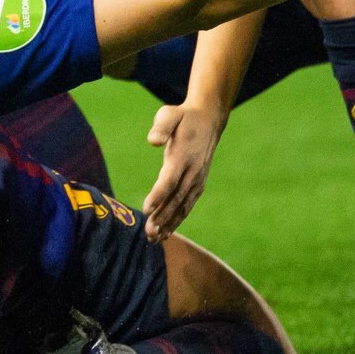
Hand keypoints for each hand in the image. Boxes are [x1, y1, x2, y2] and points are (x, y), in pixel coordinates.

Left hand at [141, 102, 224, 239]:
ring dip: (169, 223)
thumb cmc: (183, 118)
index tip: (146, 209)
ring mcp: (197, 179)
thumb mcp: (170, 114)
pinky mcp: (198, 184)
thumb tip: (153, 141)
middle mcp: (192, 171)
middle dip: (162, 217)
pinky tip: (166, 233)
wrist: (208, 120)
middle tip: (148, 233)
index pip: (170, 179)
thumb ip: (161, 127)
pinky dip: (178, 219)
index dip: (158, 195)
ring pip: (183, 206)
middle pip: (176, 198)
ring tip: (155, 239)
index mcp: (183, 156)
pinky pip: (187, 205)